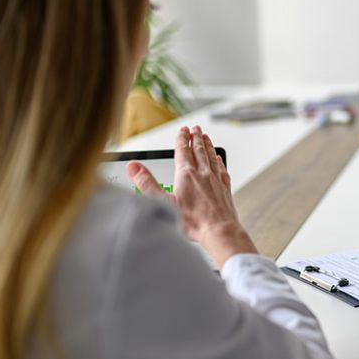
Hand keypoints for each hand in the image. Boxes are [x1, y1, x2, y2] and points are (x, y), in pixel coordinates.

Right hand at [128, 125, 256, 267]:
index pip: (183, 151)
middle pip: (199, 150)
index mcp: (186, 175)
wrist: (219, 231)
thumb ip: (147, 183)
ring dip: (207, 145)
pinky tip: (218, 158)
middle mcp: (203, 174)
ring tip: (206, 137)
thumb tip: (133, 167)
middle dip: (195, 138)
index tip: (182, 130)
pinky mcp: (225, 188)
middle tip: (195, 128)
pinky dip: (219, 160)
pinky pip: (221, 169)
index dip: (182, 139)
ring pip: (211, 157)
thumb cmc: (192, 221)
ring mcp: (216, 180)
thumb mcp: (163, 202)